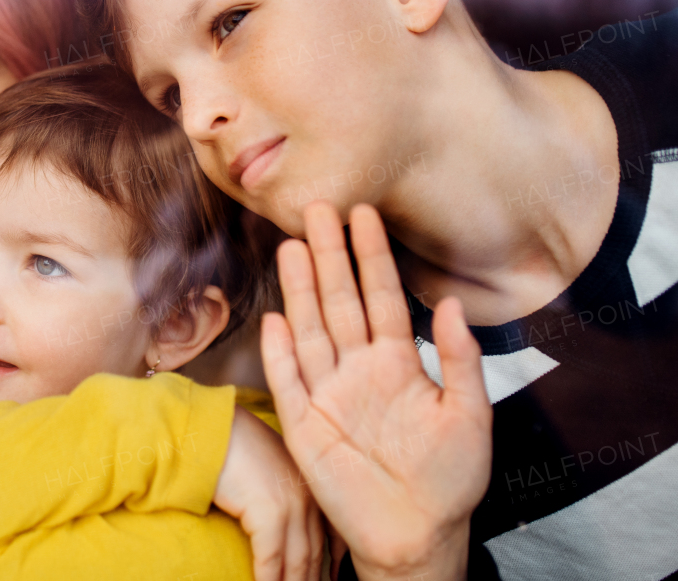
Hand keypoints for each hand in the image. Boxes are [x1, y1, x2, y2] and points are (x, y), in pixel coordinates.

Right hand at [214, 406, 322, 580]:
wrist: (208, 427)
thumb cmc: (231, 446)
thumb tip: (278, 527)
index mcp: (313, 486)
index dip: (328, 566)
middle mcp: (309, 496)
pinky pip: (271, 558)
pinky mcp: (268, 511)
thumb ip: (282, 494)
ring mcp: (291, 503)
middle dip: (309, 580)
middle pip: (314, 554)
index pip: (331, 538)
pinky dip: (267, 579)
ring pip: (296, 562)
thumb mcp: (268, 469)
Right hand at [261, 202, 490, 580]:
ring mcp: (328, 394)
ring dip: (300, 290)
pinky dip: (280, 353)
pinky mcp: (305, 425)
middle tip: (316, 210)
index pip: (381, 297)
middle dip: (328, 256)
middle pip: (339, 302)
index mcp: (397, 364)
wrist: (418, 535)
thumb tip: (451, 306)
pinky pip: (289, 383)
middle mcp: (358, 369)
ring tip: (291, 247)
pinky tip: (275, 320)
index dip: (372, 256)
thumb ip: (460, 360)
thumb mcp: (471, 417)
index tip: (364, 214)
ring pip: (311, 330)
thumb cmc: (449, 480)